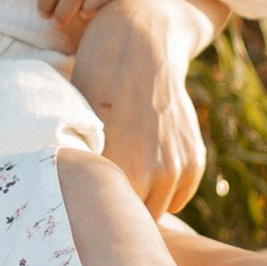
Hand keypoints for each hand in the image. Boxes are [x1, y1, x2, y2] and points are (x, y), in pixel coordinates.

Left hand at [71, 0, 212, 215]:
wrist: (140, 48)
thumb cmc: (95, 84)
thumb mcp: (77, 127)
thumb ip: (84, 169)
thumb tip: (72, 196)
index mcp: (115, 170)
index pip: (103, 214)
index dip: (92, 210)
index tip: (84, 204)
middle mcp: (151, 175)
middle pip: (131, 217)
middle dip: (118, 208)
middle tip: (104, 195)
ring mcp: (177, 168)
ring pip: (157, 210)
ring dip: (142, 200)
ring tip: (125, 179)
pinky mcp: (194, 160)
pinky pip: (179, 195)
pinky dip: (165, 191)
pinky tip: (147, 172)